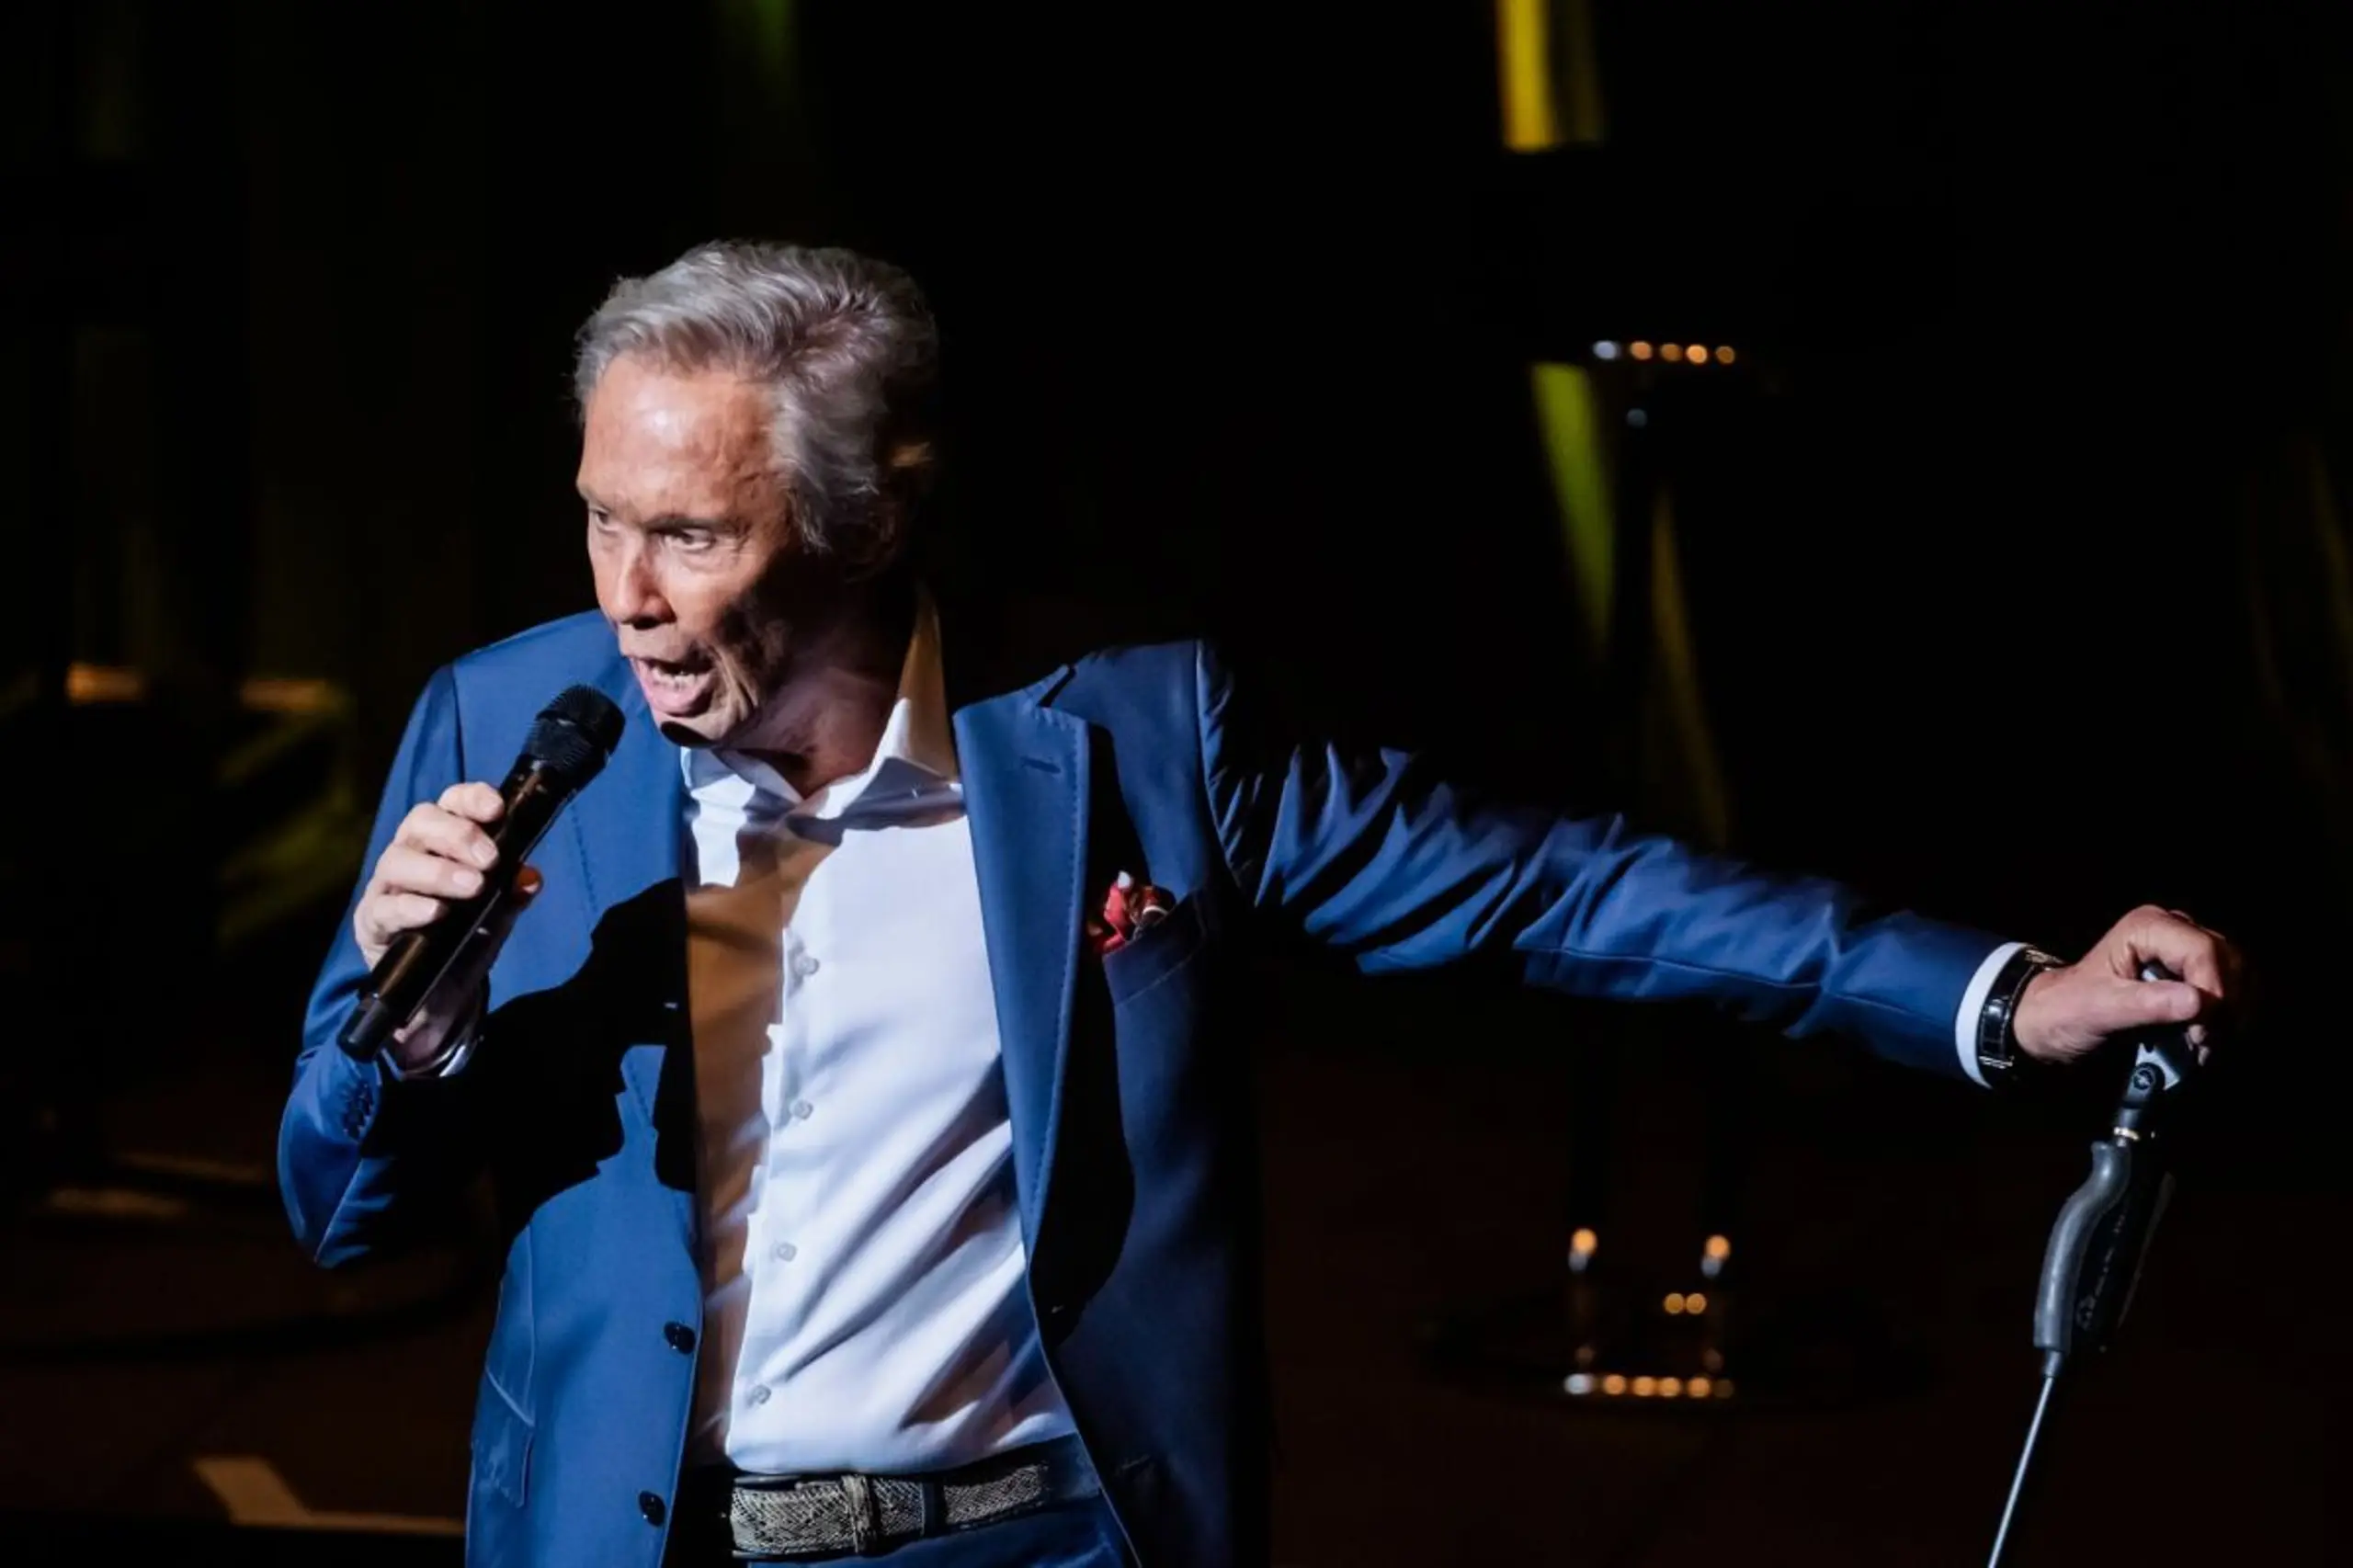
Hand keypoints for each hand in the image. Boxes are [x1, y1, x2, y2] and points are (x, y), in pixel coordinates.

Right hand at [353, 782, 540, 1068]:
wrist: (441, 996)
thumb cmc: (466, 939)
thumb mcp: (497, 916)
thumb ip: (512, 894)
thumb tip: (530, 877)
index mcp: (441, 842)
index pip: (450, 804)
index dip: (471, 799)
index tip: (497, 809)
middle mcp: (409, 855)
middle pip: (420, 821)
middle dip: (457, 834)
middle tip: (489, 859)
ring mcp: (386, 887)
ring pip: (397, 860)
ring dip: (438, 870)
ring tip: (472, 887)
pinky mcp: (372, 923)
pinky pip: (385, 909)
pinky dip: (411, 907)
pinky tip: (436, 913)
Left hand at [2011, 904, 2241, 1066]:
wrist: (2057, 1022)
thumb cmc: (2069, 1010)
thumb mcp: (2100, 1009)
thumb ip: (2147, 1004)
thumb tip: (2197, 1001)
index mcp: (2148, 926)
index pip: (2203, 950)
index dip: (2213, 991)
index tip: (2202, 1032)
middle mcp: (2174, 930)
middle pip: (2228, 961)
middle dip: (2225, 1005)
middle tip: (2205, 1044)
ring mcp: (2188, 950)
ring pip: (2239, 974)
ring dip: (2232, 1014)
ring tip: (2206, 1046)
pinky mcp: (2196, 973)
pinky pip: (2235, 988)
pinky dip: (2231, 1016)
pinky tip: (2212, 1040)